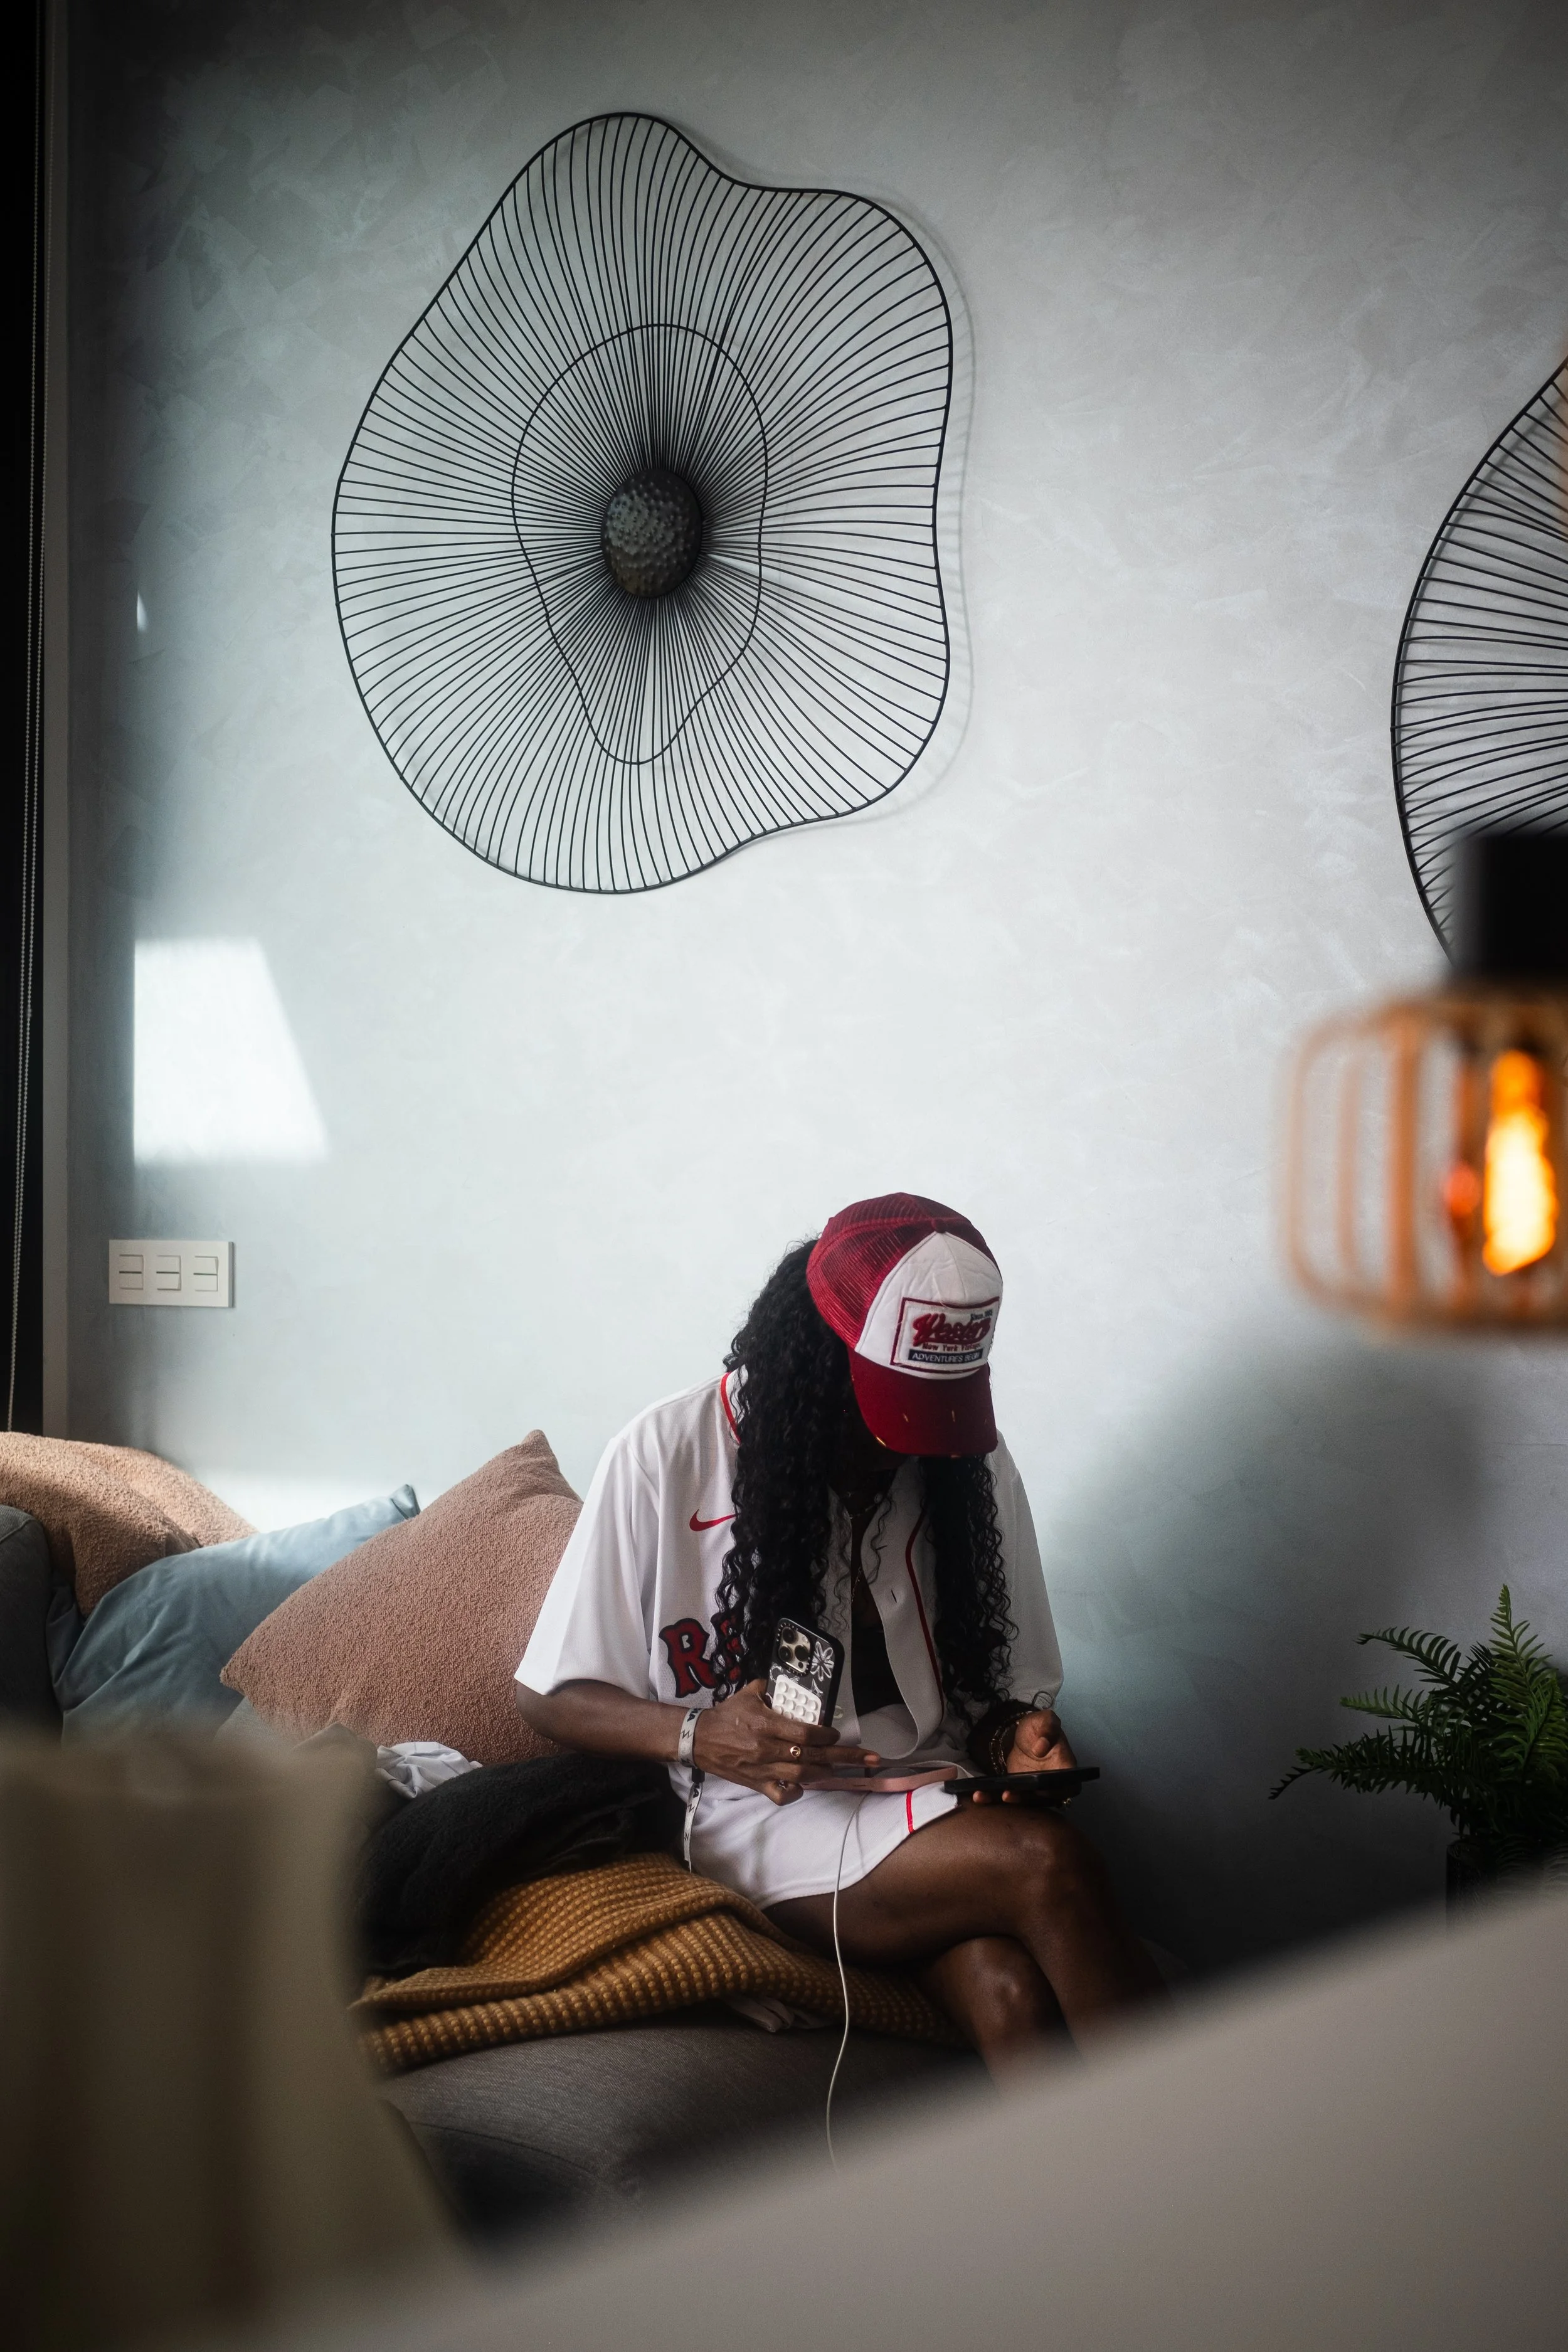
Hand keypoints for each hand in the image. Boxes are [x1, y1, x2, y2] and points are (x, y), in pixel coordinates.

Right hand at [688, 1680, 879, 1805]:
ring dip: (825, 1772)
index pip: (805, 1733)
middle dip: (844, 1757)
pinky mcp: (757, 1784)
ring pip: (802, 1776)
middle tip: (870, 1759)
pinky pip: (782, 1795)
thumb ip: (770, 1687)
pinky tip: (805, 1785)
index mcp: (766, 1725)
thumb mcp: (748, 1693)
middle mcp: (768, 1749)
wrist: (699, 1739)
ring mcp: (763, 1769)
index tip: (836, 1733)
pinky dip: (796, 1793)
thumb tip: (787, 1684)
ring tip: (842, 1769)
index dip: (826, 1735)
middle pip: (812, 1756)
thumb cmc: (726, 1715)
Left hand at [966, 1708, 1077, 1803]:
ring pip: (1025, 1802)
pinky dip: (994, 1799)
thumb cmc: (1039, 1727)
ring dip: (1007, 1802)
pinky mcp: (1019, 1791)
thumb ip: (1048, 1728)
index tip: (1040, 1789)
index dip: (1057, 1791)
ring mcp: (1035, 1790)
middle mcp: (1052, 1783)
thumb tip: (1041, 1746)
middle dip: (1026, 1800)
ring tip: (989, 1796)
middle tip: (1008, 1795)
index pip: (1069, 1785)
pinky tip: (979, 1796)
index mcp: (1065, 1767)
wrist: (1024, 1735)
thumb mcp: (1045, 1720)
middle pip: (1044, 1799)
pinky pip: (1009, 1797)